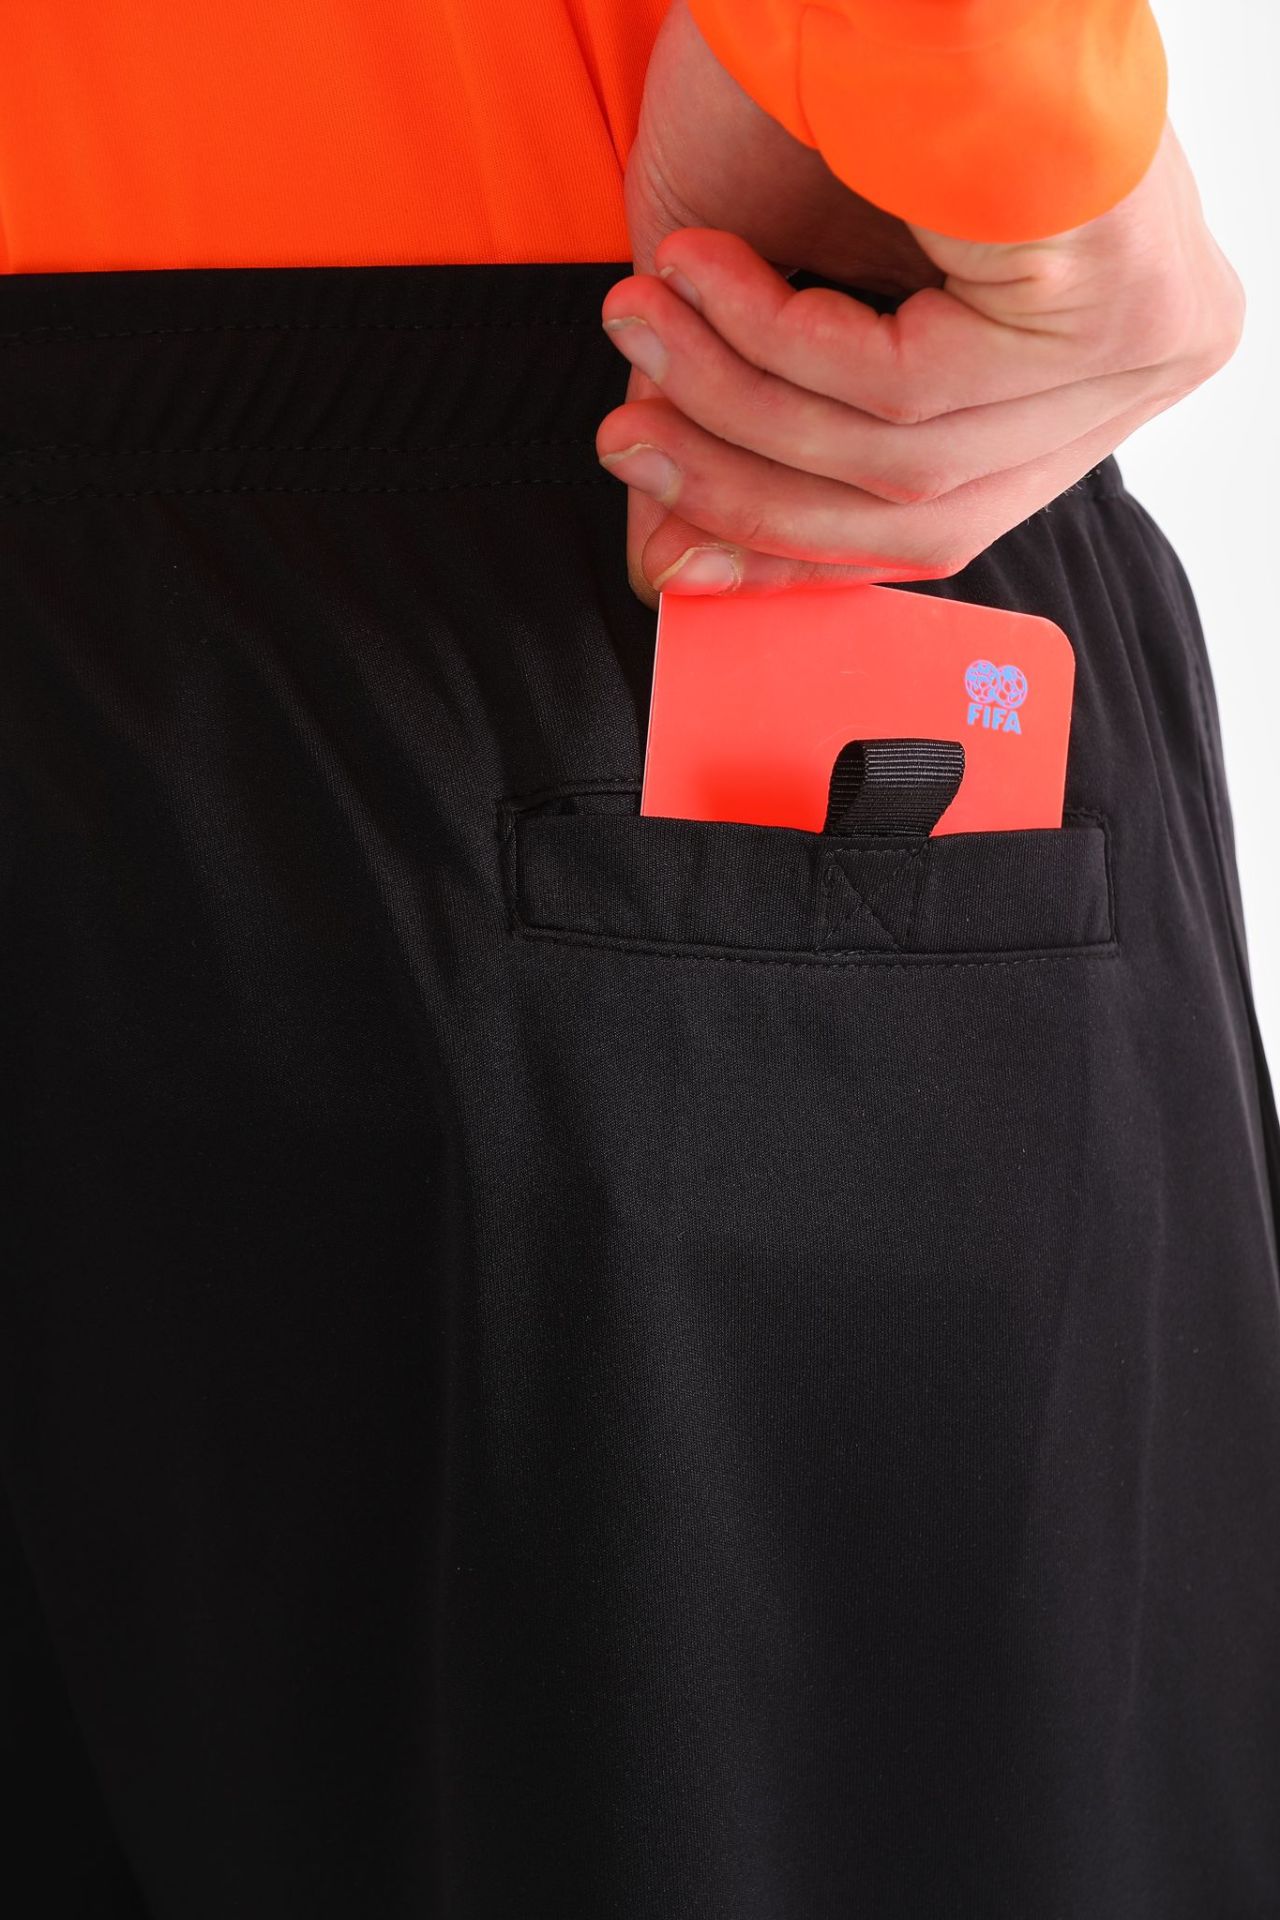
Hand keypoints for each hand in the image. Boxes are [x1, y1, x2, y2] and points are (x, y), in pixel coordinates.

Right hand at [598, 1, 1243, 606]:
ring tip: (642, 327)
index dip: (793, 544)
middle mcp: (1138, 362)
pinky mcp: (1122, 297)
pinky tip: (704, 273)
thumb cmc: (812, 83)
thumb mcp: (756, 309)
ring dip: (738, 402)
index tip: (677, 550)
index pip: (940, 517)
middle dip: (746, 486)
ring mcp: (1145, 335)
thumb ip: (736, 445)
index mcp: (1078, 365)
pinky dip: (779, 342)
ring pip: (908, 463)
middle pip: (925, 511)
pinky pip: (912, 393)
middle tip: (627, 441)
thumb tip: (671, 576)